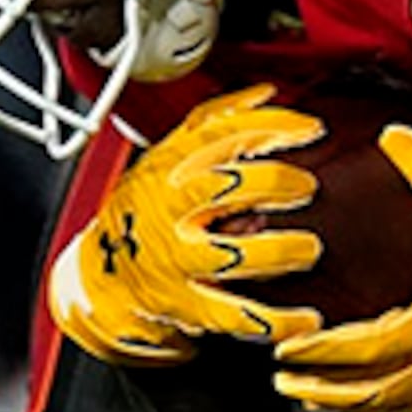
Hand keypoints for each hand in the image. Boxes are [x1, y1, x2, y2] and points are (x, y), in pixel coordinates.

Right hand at [48, 85, 331, 364]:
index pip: (220, 134)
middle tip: (306, 187)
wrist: (101, 280)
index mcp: (171, 169)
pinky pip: (235, 315)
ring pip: (232, 255)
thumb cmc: (142, 213)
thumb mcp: (166, 157)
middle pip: (226, 188)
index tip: (310, 129)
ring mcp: (179, 260)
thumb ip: (213, 121)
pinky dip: (275, 320)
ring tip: (308, 248)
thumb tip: (265, 91)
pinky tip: (305, 317)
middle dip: (274, 182)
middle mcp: (173, 212)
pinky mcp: (188, 305)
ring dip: (278, 251)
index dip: (270, 126)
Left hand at [273, 128, 411, 411]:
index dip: (322, 351)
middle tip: (288, 383)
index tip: (288, 347)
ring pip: (402, 400)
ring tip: (324, 396)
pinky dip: (396, 401)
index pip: (366, 347)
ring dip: (358, 401)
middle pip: (375, 391)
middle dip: (326, 390)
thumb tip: (395, 139)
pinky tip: (384, 393)